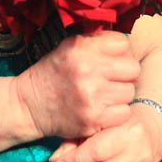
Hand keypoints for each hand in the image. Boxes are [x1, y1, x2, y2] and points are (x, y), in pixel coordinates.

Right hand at [15, 31, 139, 138]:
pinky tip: (103, 109)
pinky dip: (116, 113)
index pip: (123, 44)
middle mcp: (87, 70)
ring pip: (130, 92)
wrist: (28, 105)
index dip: (120, 52)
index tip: (111, 60)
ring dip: (120, 95)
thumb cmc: (53, 74)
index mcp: (81, 49)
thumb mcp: (69, 47)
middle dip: (125, 74)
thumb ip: (97, 42)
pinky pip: (124, 113)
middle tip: (112, 79)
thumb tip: (126, 43)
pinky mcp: (93, 119)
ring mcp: (92, 97)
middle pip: (133, 69)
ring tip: (104, 95)